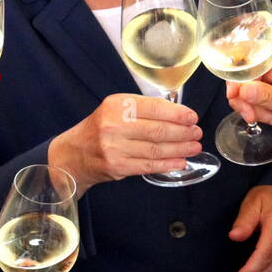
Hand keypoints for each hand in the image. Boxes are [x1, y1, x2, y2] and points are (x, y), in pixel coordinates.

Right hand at [49, 93, 201, 191]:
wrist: (74, 154)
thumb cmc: (100, 128)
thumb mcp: (116, 109)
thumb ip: (143, 109)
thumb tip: (178, 114)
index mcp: (117, 105)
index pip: (155, 108)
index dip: (178, 114)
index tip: (192, 117)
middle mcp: (114, 125)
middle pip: (158, 130)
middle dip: (183, 132)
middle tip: (197, 133)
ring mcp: (115, 147)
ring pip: (156, 149)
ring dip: (180, 149)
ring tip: (194, 147)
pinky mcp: (117, 166)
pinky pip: (148, 165)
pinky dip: (168, 164)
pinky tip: (180, 161)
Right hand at [226, 46, 271, 146]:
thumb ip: (265, 96)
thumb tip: (242, 89)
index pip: (251, 62)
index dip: (239, 80)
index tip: (234, 97)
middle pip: (246, 77)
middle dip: (249, 100)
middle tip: (254, 116)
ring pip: (248, 90)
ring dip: (257, 108)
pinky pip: (255, 97)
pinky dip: (261, 110)